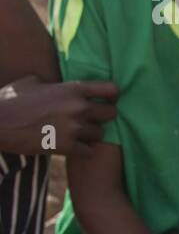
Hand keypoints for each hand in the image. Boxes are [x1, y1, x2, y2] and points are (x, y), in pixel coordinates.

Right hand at [0, 77, 117, 155]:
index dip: (112, 96)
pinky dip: (83, 151)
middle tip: (92, 120)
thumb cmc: (11, 100)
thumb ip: (54, 82)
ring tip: (79, 134)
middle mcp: (78, 107)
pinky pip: (89, 152)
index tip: (106, 100)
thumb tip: (59, 83)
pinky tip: (73, 147)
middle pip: (112, 114)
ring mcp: (74, 128)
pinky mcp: (66, 146)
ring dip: (92, 135)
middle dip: (103, 117)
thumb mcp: (32, 82)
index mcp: (72, 89)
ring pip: (101, 134)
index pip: (112, 89)